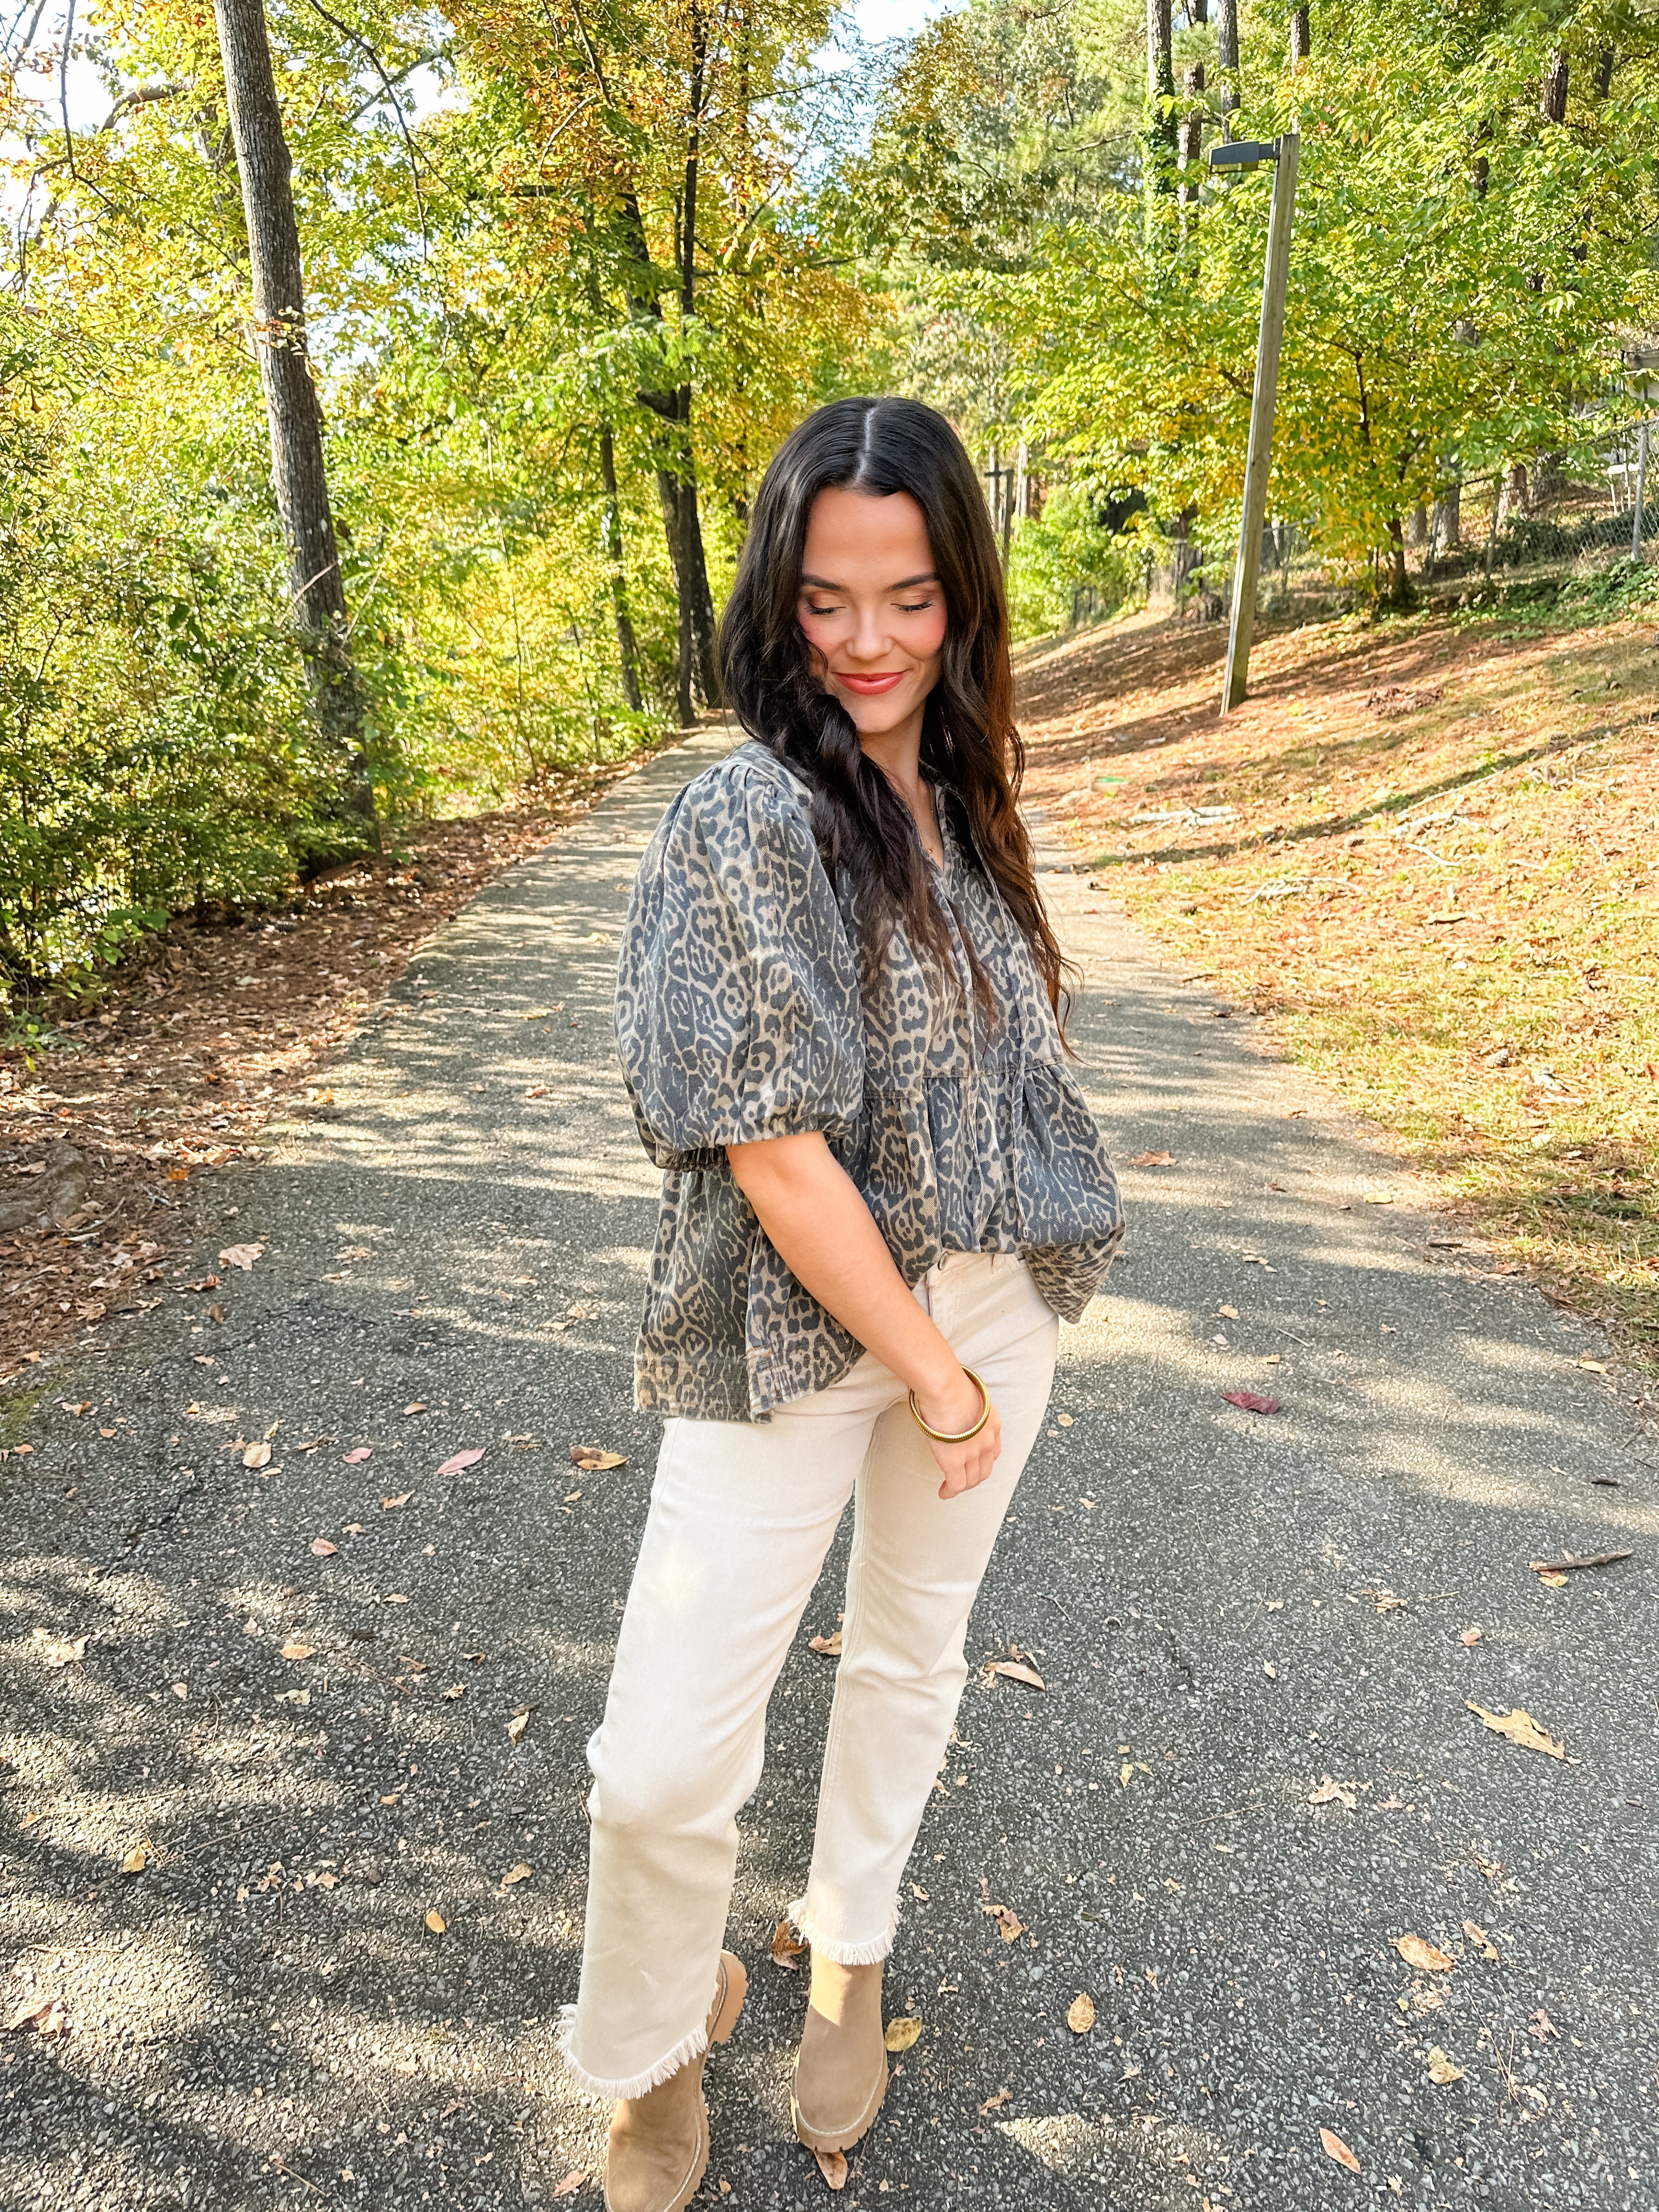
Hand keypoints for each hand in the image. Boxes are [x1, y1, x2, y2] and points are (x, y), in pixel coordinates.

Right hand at [912, 1366, 1001, 1500]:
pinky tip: (943, 1492)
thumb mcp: (966, 1395)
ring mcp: (973, 1453)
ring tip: (950, 1487)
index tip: (972, 1463)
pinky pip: (956, 1485)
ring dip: (962, 1486)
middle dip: (974, 1478)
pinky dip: (950, 1491)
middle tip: (962, 1479)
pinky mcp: (955, 1461)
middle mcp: (987, 1441)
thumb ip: (964, 1406)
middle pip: (985, 1470)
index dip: (982, 1461)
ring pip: (972, 1480)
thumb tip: (952, 1404)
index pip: (993, 1451)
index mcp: (991, 1424)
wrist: (945, 1388)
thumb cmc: (949, 1383)